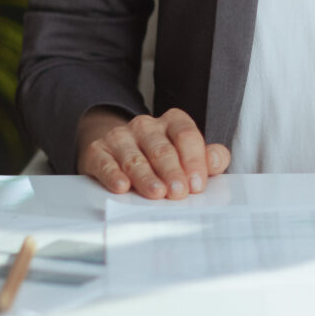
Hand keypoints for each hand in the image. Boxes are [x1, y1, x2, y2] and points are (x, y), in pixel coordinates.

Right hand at [75, 107, 229, 197]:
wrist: (117, 149)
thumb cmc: (161, 157)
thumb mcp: (188, 154)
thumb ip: (208, 157)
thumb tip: (216, 160)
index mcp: (173, 121)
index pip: (186, 135)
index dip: (193, 160)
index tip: (197, 184)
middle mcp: (146, 125)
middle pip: (162, 148)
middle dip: (172, 172)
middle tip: (178, 193)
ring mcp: (121, 136)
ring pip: (135, 158)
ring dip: (147, 177)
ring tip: (156, 193)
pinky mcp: (98, 151)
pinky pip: (105, 163)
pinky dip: (113, 175)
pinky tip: (121, 186)